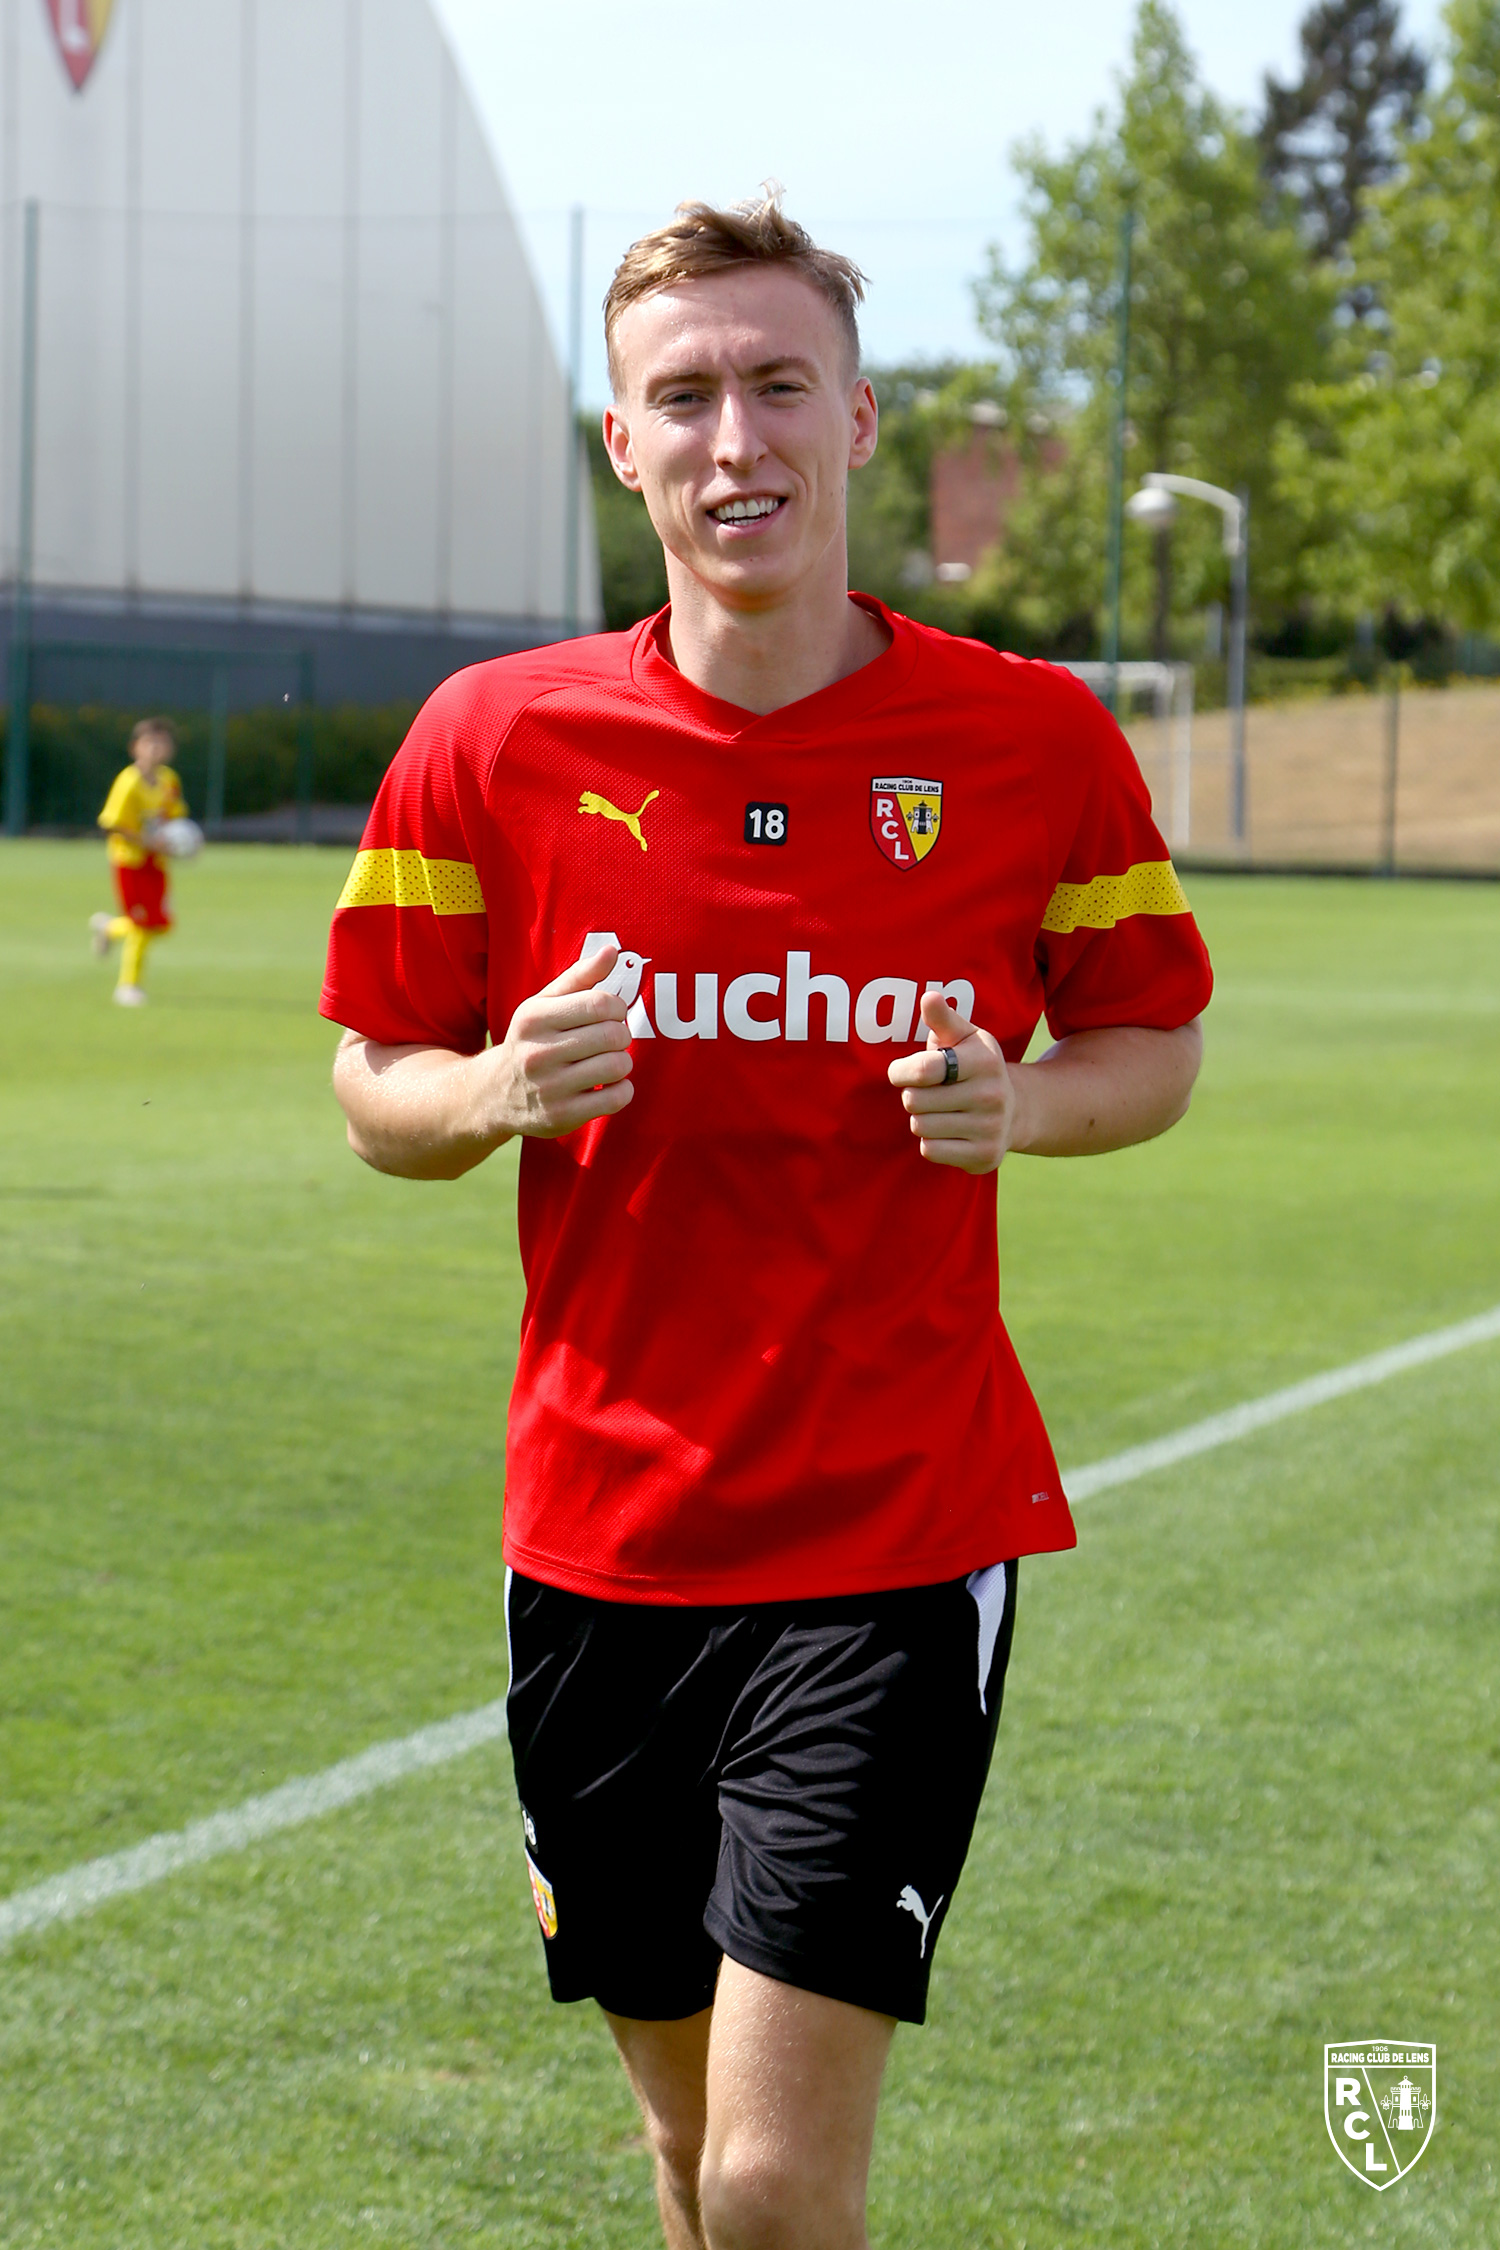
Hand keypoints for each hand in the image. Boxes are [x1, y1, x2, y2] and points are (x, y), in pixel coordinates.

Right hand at [479, 944, 634, 1139]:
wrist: (493, 1094)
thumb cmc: (529, 1040)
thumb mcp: (543, 1004)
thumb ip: (580, 976)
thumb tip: (612, 951)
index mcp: (534, 1018)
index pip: (600, 1004)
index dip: (618, 1008)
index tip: (612, 1014)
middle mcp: (538, 1053)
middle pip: (612, 1035)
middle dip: (621, 1035)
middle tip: (611, 1040)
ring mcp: (549, 1088)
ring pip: (617, 1066)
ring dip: (623, 1062)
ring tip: (610, 1062)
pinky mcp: (562, 1116)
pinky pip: (615, 1099)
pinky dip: (622, 1090)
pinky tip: (609, 1085)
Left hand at [886, 992, 1017, 1173]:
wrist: (1017, 1110)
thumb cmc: (976, 1067)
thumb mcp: (964, 1037)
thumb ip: (942, 1018)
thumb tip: (929, 998)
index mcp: (984, 1061)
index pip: (923, 1070)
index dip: (902, 1071)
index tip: (903, 1071)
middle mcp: (991, 1095)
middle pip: (914, 1101)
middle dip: (913, 1095)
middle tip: (929, 1093)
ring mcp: (990, 1128)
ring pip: (920, 1126)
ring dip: (921, 1119)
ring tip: (941, 1110)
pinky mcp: (984, 1156)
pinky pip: (930, 1150)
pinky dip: (931, 1142)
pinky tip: (950, 1131)